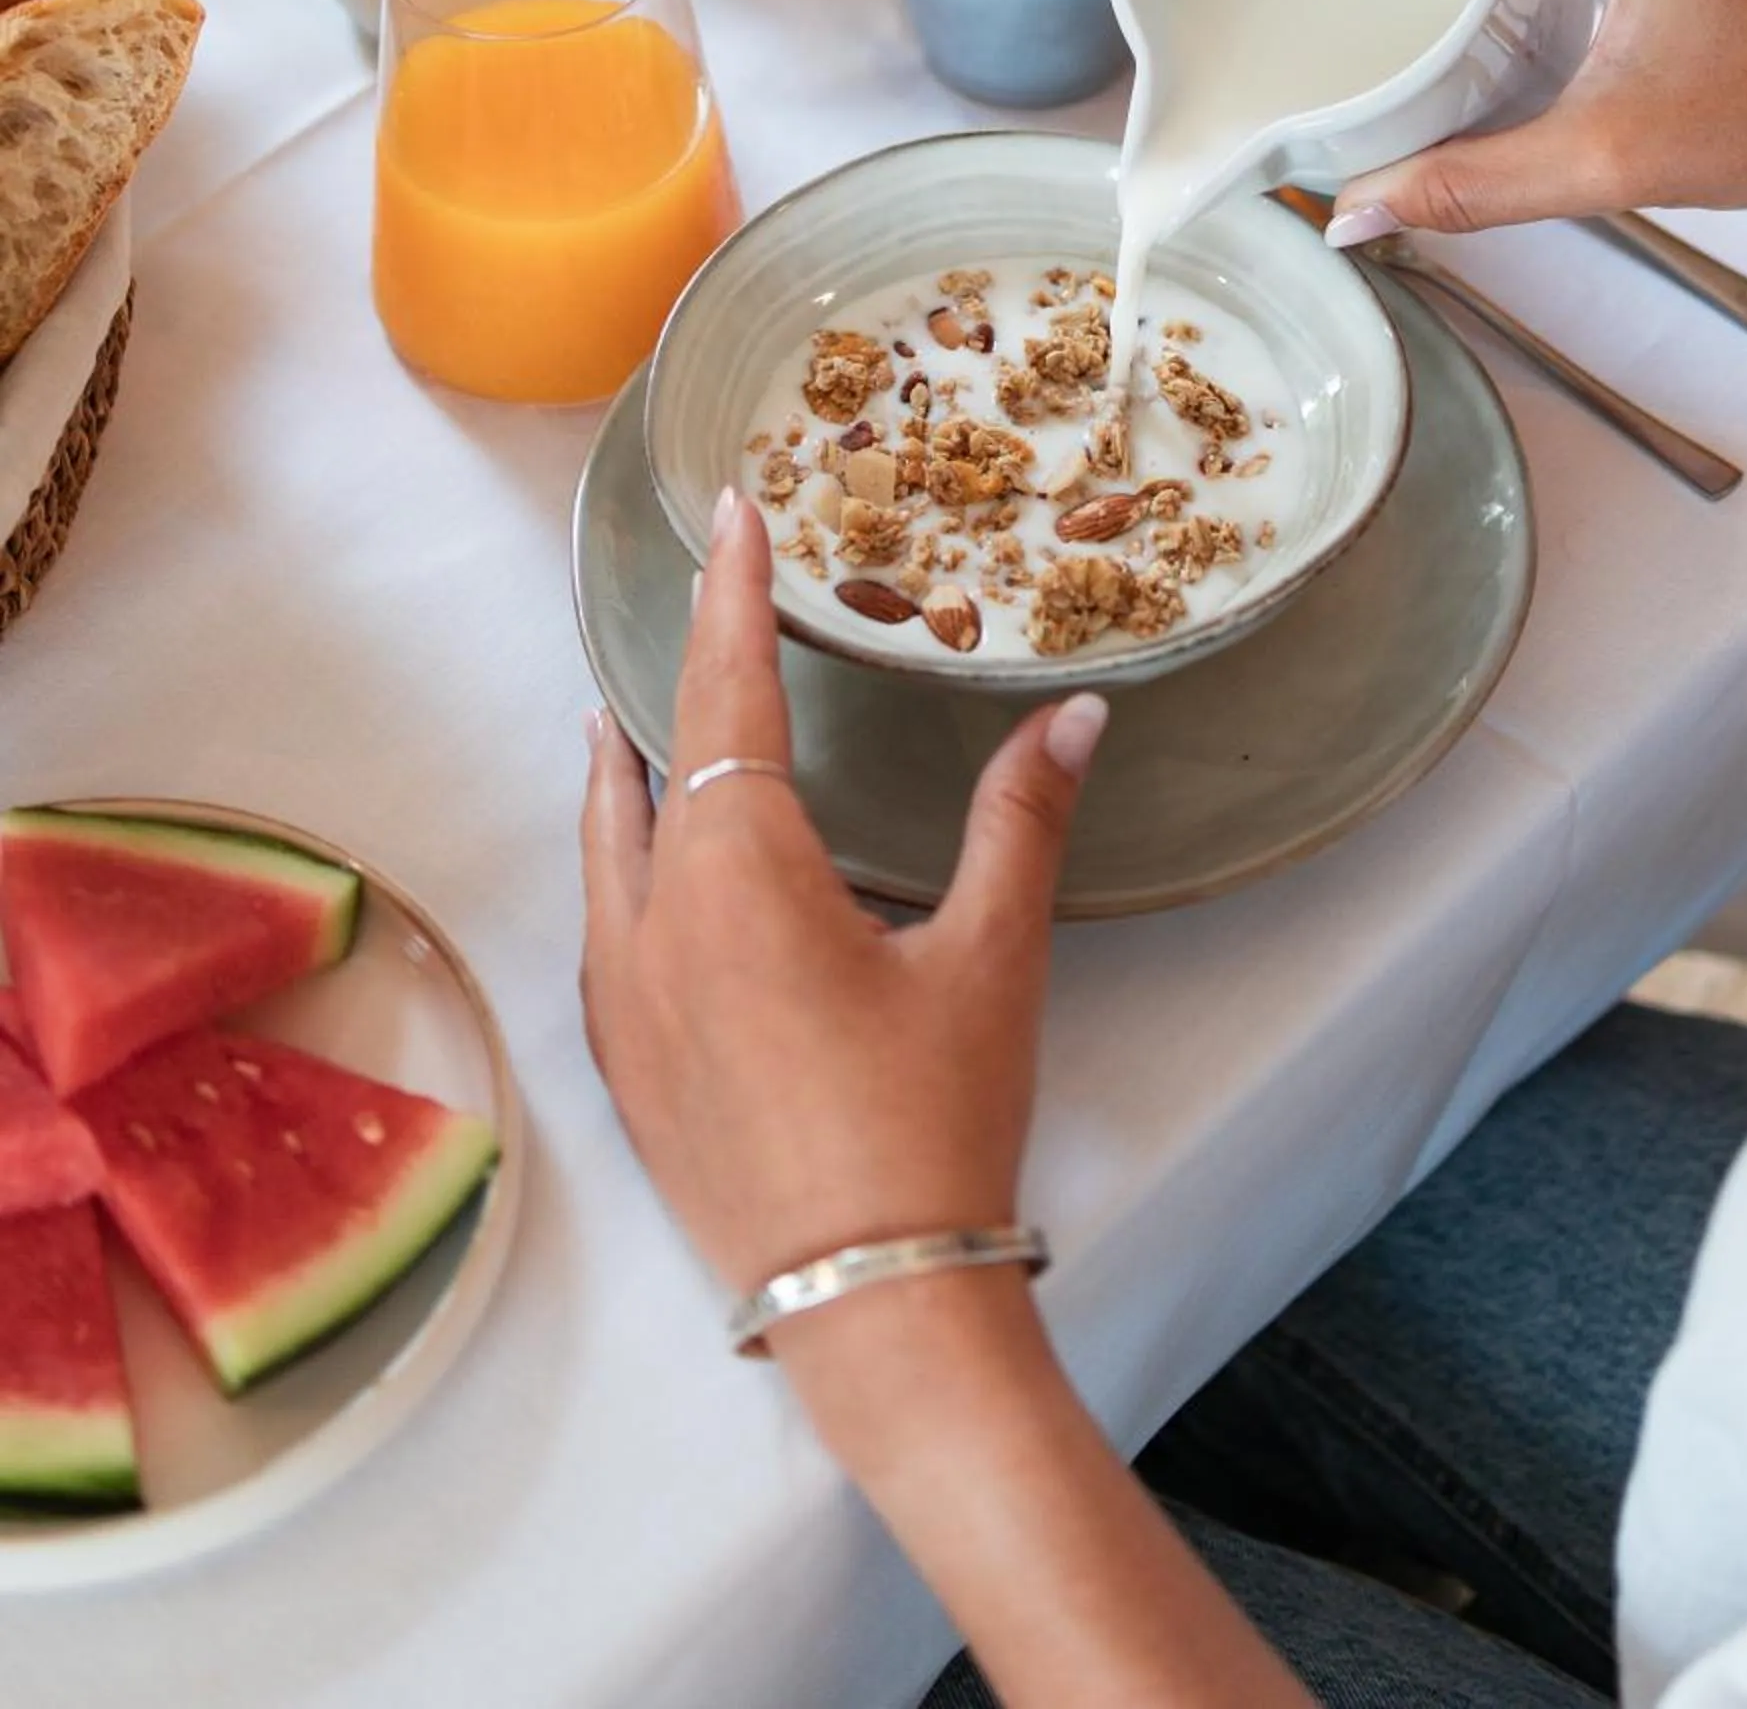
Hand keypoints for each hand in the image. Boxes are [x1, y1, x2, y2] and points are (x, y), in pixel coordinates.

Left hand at [580, 491, 1106, 1330]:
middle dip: (673, 676)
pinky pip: (602, 928)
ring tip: (621, 723)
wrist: (872, 1304)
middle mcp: (654, 925)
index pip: (725, 696)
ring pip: (605, 850)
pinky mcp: (626, 1069)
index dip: (732, 600)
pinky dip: (616, 865)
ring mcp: (624, 1004)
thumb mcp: (991, 961)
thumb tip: (1073, 711)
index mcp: (739, 877)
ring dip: (621, 775)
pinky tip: (638, 878)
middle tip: (696, 603)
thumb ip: (1020, 820)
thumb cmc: (935, 1123)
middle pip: (648, 765)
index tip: (730, 516)